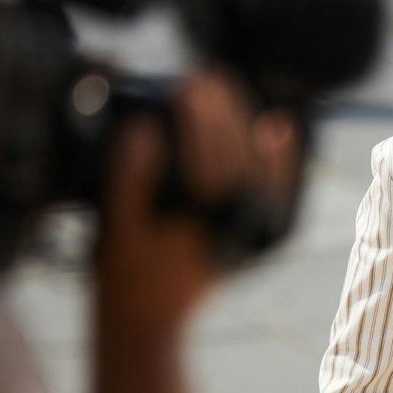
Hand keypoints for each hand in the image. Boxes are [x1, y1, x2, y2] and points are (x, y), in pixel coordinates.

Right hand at [96, 67, 300, 336]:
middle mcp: (232, 222)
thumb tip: (143, 130)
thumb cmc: (122, 267)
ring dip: (243, 124)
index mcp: (197, 216)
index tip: (185, 83)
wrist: (148, 315)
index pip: (205, 152)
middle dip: (220, 110)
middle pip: (235, 153)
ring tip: (222, 90)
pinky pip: (275, 192)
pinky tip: (277, 128)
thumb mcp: (114, 222)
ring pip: (257, 167)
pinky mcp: (256, 234)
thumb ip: (128, 177)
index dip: (197, 113)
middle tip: (202, 76)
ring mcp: (248, 229)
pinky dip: (278, 162)